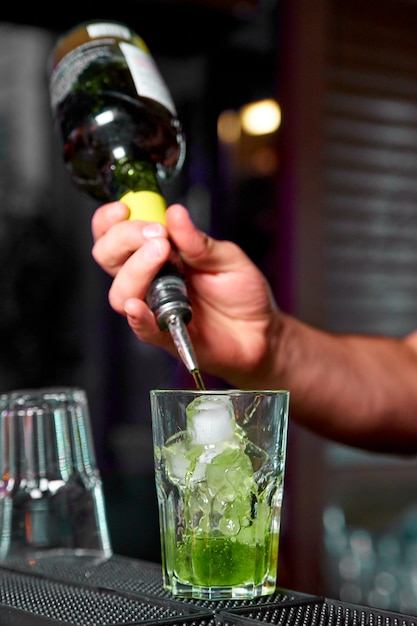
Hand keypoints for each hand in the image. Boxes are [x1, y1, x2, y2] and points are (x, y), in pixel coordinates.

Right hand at [91, 202, 278, 385]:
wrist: (261, 330)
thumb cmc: (242, 292)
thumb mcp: (227, 257)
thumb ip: (198, 240)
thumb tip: (174, 213)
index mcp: (158, 254)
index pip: (116, 235)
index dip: (111, 221)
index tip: (124, 210)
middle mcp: (150, 279)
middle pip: (108, 258)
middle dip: (124, 238)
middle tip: (156, 234)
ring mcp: (155, 307)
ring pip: (120, 291)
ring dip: (135, 270)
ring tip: (162, 254)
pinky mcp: (166, 336)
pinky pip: (143, 328)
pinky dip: (137, 316)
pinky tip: (137, 306)